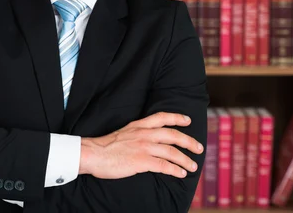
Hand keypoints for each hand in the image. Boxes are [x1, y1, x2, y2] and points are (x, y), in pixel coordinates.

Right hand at [79, 112, 202, 178]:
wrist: (93, 153)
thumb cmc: (104, 146)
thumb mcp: (123, 133)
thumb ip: (135, 134)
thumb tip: (145, 140)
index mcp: (138, 126)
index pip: (161, 117)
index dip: (176, 117)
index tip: (187, 120)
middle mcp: (144, 134)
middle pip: (173, 134)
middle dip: (188, 141)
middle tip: (199, 147)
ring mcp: (144, 147)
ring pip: (172, 151)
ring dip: (185, 159)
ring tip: (192, 166)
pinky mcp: (142, 161)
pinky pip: (164, 165)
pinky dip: (175, 169)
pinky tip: (180, 174)